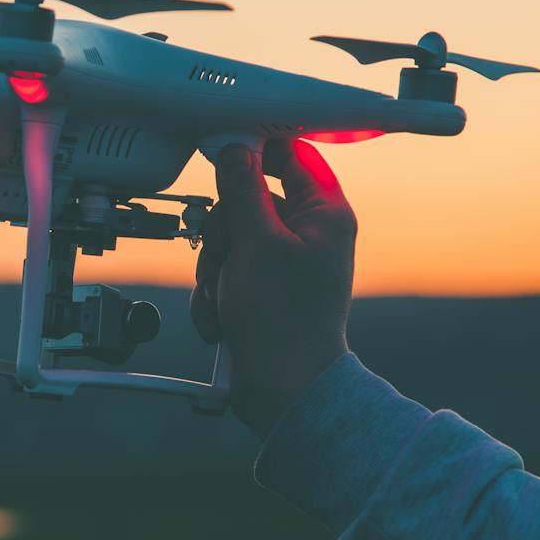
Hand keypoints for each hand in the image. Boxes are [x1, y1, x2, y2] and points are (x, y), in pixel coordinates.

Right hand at [190, 139, 356, 436]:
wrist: (283, 390)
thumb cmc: (284, 323)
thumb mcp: (257, 242)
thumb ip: (242, 189)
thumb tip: (234, 149)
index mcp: (324, 214)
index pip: (291, 154)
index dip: (256, 150)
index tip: (222, 150)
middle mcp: (307, 233)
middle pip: (248, 198)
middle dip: (225, 230)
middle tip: (227, 254)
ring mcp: (283, 261)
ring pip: (230, 235)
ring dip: (216, 267)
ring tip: (226, 296)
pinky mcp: (261, 286)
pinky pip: (225, 268)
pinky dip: (216, 291)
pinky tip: (222, 317)